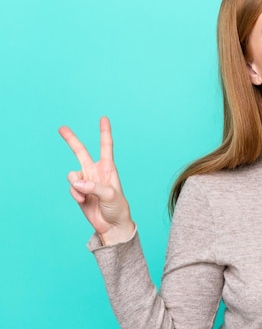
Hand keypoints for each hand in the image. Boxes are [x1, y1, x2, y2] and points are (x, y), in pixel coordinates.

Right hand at [59, 117, 133, 244]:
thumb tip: (76, 182)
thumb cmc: (117, 208)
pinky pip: (71, 188)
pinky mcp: (79, 192)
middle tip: (61, 128)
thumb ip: (94, 186)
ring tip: (86, 195)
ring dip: (77, 184)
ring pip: (72, 174)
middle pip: (81, 152)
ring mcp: (86, 181)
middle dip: (71, 140)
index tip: (104, 118)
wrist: (112, 225)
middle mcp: (96, 172)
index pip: (106, 146)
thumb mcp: (110, 195)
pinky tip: (83, 200)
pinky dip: (75, 194)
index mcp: (108, 168)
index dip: (104, 132)